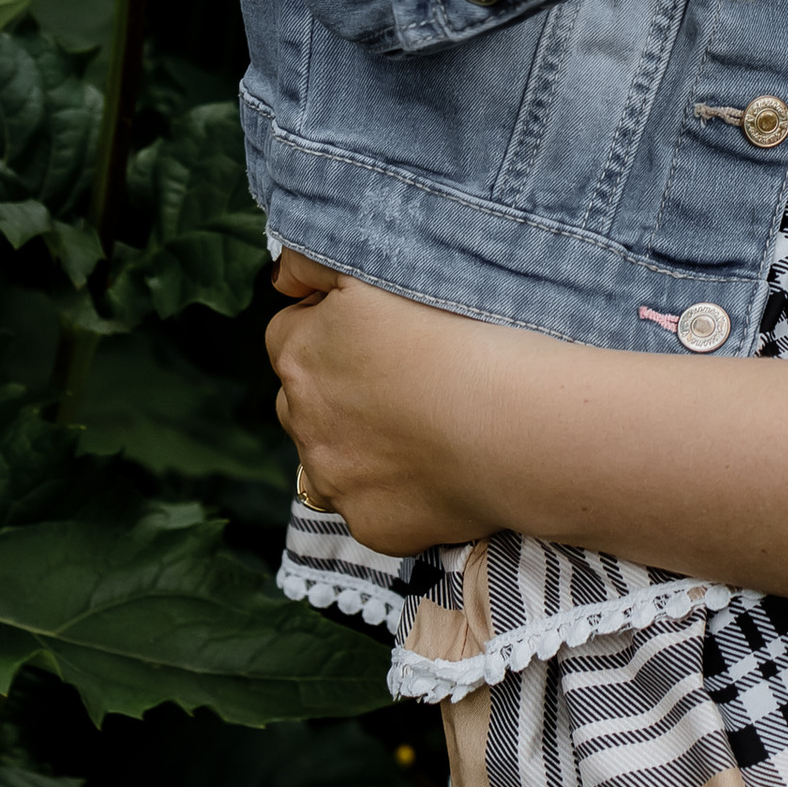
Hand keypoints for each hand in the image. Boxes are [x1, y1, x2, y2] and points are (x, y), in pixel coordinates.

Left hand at [266, 256, 512, 553]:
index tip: (382, 333)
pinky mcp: (369, 523)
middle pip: (306, 401)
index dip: (334, 331)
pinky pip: (373, 505)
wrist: (506, 422)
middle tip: (406, 381)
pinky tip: (442, 470)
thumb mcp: (377, 269)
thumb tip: (282, 276)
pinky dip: (399, 491)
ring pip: (333, 459)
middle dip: (341, 393)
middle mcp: (302, 419)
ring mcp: (333, 477)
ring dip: (364, 446)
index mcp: (300, 352)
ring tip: (427, 427)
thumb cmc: (454, 333)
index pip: (290, 334)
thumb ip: (316, 264)